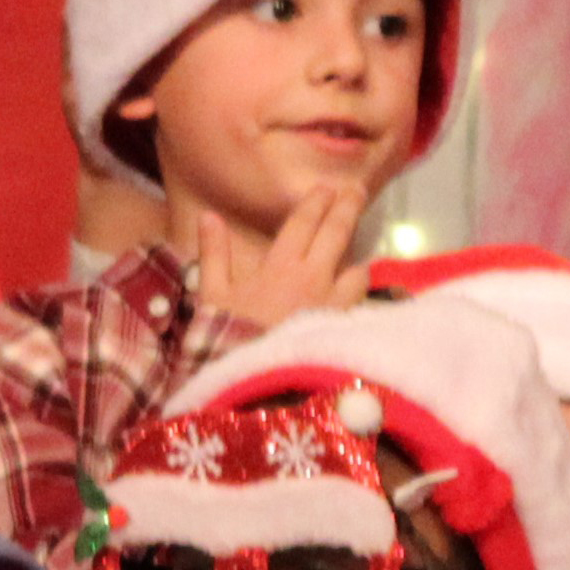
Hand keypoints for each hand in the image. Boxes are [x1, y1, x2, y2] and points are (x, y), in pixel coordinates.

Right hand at [195, 181, 368, 329]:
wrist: (255, 382)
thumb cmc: (227, 338)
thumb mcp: (211, 296)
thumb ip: (213, 254)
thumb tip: (208, 216)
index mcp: (280, 266)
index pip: (303, 224)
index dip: (315, 203)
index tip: (328, 187)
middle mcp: (314, 277)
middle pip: (338, 235)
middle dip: (347, 209)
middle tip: (356, 191)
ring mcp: (335, 303)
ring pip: (358, 269)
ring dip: (356, 260)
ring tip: (355, 258)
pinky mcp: (345, 328)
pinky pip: (361, 303)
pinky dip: (360, 296)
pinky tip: (358, 299)